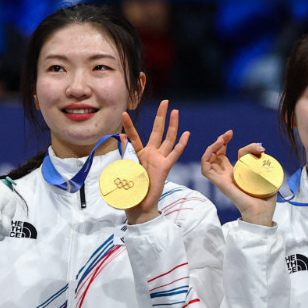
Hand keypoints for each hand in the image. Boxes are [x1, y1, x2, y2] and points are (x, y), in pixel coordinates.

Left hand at [121, 100, 189, 224]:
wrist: (139, 205)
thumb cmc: (130, 189)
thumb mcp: (124, 168)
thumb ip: (125, 152)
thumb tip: (121, 136)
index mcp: (139, 154)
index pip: (134, 135)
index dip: (129, 125)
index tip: (124, 113)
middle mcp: (151, 154)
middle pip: (157, 131)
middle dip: (161, 116)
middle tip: (165, 102)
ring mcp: (160, 159)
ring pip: (168, 139)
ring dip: (172, 125)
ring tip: (175, 111)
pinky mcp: (166, 167)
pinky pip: (174, 153)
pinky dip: (180, 144)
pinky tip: (186, 133)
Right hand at [200, 131, 276, 225]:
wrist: (261, 212)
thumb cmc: (264, 199)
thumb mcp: (264, 174)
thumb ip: (262, 161)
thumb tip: (262, 149)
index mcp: (234, 173)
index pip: (224, 153)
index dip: (225, 142)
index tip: (232, 133)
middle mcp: (226, 175)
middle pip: (215, 154)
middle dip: (219, 140)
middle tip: (228, 134)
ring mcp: (222, 179)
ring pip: (208, 160)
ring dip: (212, 147)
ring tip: (221, 140)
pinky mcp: (220, 184)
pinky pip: (206, 170)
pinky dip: (206, 157)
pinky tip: (214, 149)